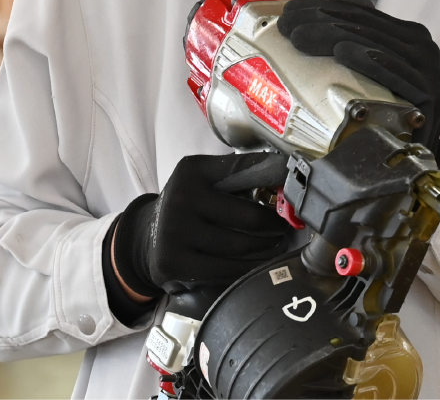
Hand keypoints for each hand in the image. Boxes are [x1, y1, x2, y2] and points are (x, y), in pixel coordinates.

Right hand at [113, 151, 292, 297]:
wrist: (147, 238)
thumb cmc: (188, 205)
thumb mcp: (203, 178)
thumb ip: (237, 173)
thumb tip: (282, 170)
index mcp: (192, 171)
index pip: (243, 168)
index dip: (274, 173)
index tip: (292, 178)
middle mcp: (181, 198)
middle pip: (248, 217)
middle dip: (274, 224)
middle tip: (284, 226)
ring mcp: (176, 233)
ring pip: (241, 246)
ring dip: (266, 247)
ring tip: (276, 244)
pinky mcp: (176, 263)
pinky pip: (226, 270)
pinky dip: (249, 267)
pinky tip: (259, 262)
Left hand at [277, 0, 439, 173]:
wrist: (420, 147)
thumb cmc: (396, 105)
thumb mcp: (378, 63)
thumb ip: (366, 30)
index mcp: (407, 34)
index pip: (360, 13)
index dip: (323, 8)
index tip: (289, 12)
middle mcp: (421, 46)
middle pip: (364, 27)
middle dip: (321, 23)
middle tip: (287, 28)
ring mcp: (428, 70)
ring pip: (374, 45)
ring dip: (335, 38)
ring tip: (303, 38)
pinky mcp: (429, 95)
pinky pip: (397, 73)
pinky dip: (370, 61)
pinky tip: (344, 53)